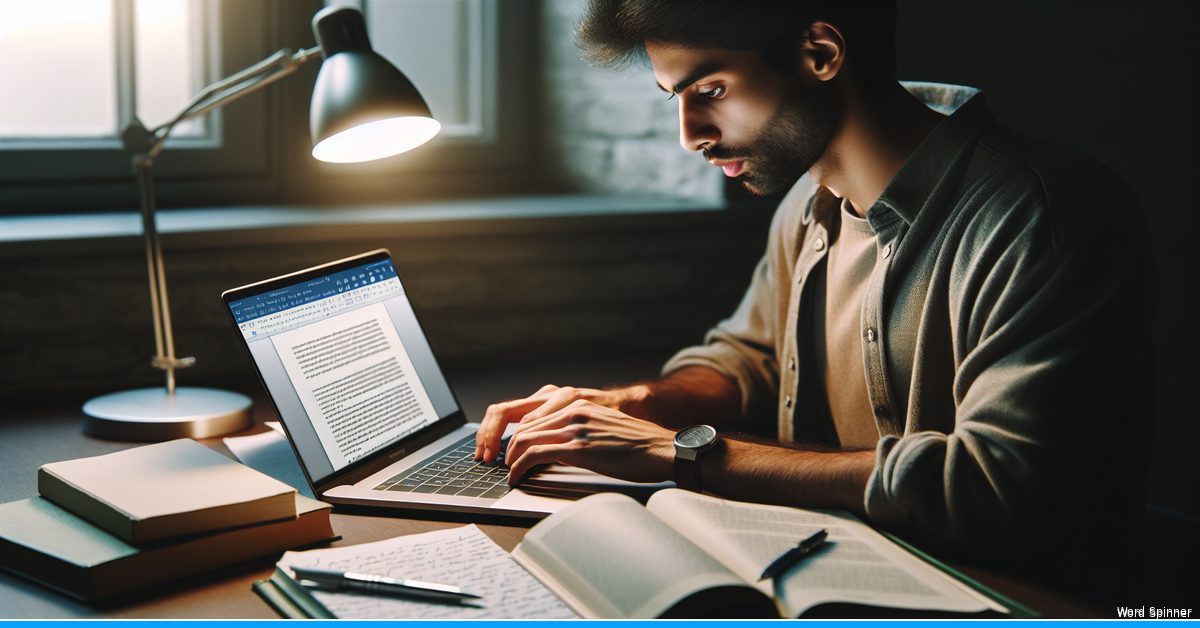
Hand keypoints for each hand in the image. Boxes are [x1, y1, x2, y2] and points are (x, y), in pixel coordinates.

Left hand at [503, 399, 674, 485]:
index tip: (512, 450)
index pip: (535, 417)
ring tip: (509, 472)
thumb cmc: (639, 445)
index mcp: (579, 404)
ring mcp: (575, 428)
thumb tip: (560, 449)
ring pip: (526, 439)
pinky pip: (535, 454)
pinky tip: (518, 477)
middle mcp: (574, 411)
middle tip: (505, 463)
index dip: (518, 436)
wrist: (661, 449)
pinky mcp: (577, 447)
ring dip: (512, 459)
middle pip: (526, 426)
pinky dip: (520, 467)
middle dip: (509, 447)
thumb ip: (580, 431)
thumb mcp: (604, 428)